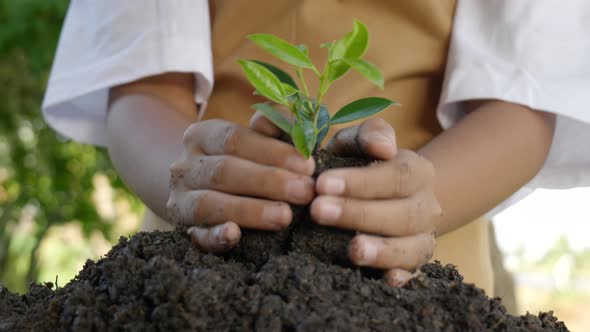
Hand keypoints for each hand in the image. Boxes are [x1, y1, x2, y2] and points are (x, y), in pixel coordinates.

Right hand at [166, 118, 314, 251]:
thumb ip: (274, 127)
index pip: (235, 139)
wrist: (200, 189)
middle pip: (223, 171)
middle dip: (268, 182)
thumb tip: (298, 120)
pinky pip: (197, 236)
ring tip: (284, 216)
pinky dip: (215, 236)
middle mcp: (186, 166)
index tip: (307, 165)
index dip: (272, 151)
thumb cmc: (241, 160)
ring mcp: (180, 200)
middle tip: (305, 192)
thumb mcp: (253, 138)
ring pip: (208, 204)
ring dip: (249, 210)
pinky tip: (234, 234)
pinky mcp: (185, 231)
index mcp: (202, 136)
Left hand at [311, 119, 441, 286]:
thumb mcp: (360, 142)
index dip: (360, 181)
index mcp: (417, 172)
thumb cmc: (360, 164)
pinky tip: (386, 280)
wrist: (379, 194)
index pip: (396, 176)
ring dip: (382, 250)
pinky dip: (403, 278)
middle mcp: (426, 207)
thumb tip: (383, 147)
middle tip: (318, 211)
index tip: (322, 184)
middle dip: (358, 214)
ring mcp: (422, 238)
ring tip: (353, 251)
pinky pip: (414, 274)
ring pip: (411, 248)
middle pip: (402, 214)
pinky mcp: (412, 265)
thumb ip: (369, 135)